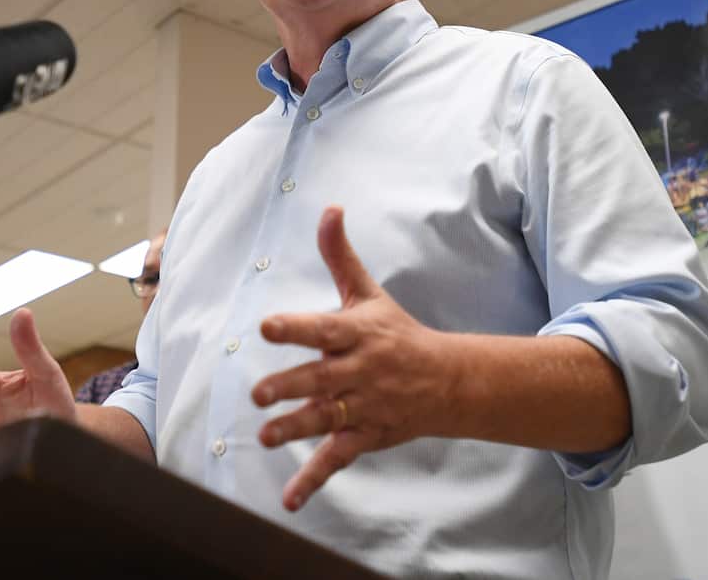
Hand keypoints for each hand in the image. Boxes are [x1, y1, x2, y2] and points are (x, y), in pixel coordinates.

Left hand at [252, 206, 453, 511]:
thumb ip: (340, 255)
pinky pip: (337, 459)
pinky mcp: (366, 435)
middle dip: (290, 387)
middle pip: (319, 379)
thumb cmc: (397, 332)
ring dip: (295, 429)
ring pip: (325, 420)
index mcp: (356, 333)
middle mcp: (359, 370)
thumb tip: (330, 208)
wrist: (448, 380)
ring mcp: (363, 406)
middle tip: (259, 393)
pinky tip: (289, 499)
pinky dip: (313, 480)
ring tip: (266, 437)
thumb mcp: (369, 293)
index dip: (294, 328)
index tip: (266, 327)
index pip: (322, 328)